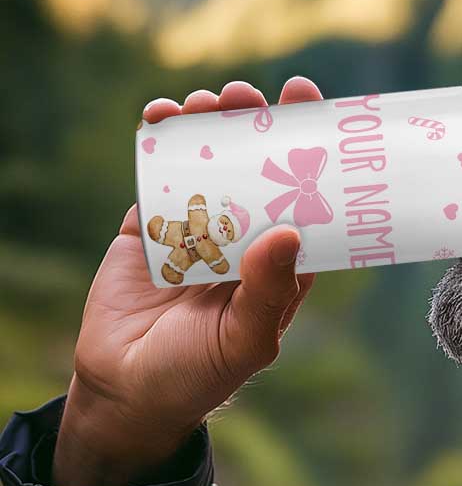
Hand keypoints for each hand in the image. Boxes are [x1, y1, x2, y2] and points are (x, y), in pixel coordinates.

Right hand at [52, 77, 321, 485]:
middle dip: (256, 125)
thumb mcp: (245, 340)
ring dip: (209, 126)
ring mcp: (197, 229)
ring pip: (209, 164)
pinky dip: (160, 142)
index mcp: (280, 263)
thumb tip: (289, 231)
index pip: (304, 198)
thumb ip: (268, 291)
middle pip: (257, 169)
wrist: (126, 390)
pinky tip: (161, 116)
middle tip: (250, 95)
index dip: (309, 153)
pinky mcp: (150, 227)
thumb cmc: (200, 373)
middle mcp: (244, 238)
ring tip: (207, 102)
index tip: (310, 106)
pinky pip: (159, 176)